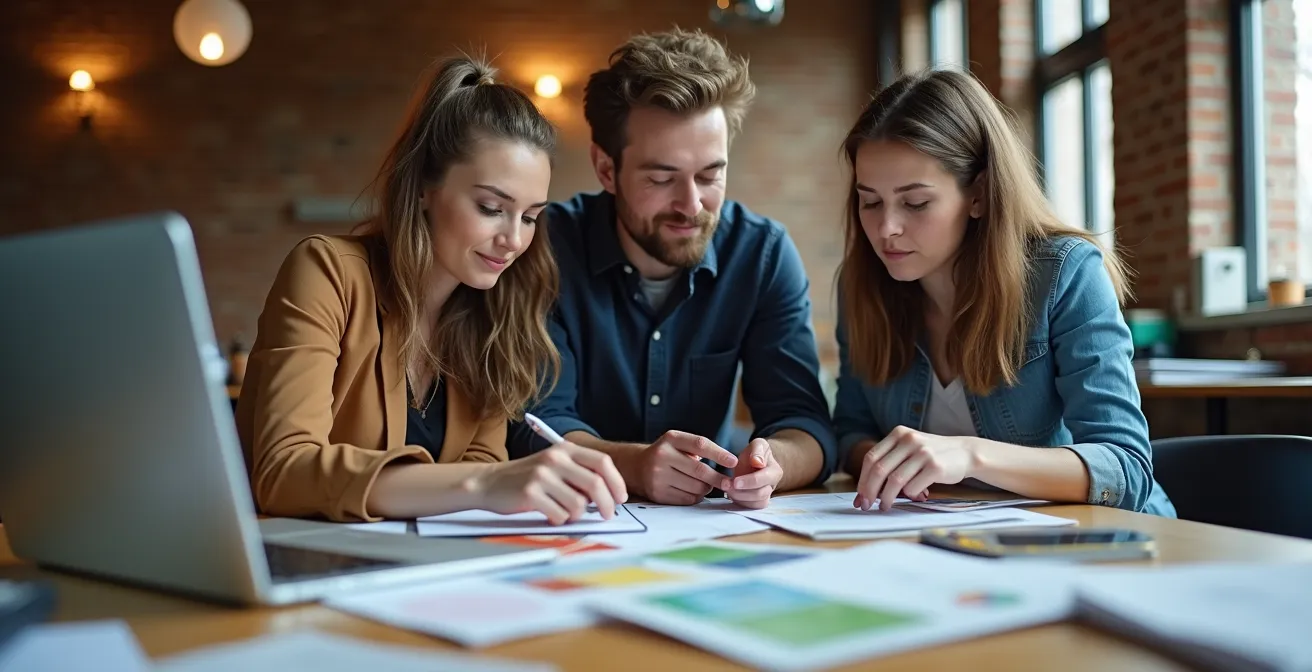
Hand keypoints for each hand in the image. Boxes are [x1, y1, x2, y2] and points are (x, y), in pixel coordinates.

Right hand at [469, 443, 627, 524]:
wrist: (489, 482)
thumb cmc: (528, 477)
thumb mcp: (555, 465)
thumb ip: (580, 473)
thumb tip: (611, 494)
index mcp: (565, 449)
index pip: (603, 462)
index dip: (617, 482)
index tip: (621, 498)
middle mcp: (555, 458)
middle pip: (596, 483)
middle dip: (608, 504)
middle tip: (608, 515)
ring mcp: (542, 475)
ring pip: (579, 504)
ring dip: (578, 515)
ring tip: (565, 512)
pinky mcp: (530, 493)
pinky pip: (560, 514)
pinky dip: (560, 519)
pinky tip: (550, 515)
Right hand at [631, 431, 737, 505]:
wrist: (637, 468)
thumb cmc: (667, 454)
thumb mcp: (678, 442)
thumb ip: (699, 448)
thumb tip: (729, 461)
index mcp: (671, 438)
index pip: (700, 444)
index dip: (719, 454)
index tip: (734, 462)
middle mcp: (662, 455)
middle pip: (700, 471)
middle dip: (718, 478)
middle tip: (729, 483)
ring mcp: (658, 476)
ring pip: (696, 487)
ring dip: (707, 488)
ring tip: (706, 485)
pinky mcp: (658, 493)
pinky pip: (687, 499)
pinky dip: (696, 497)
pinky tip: (694, 491)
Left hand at [726, 438, 782, 508]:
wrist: (754, 461)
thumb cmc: (755, 452)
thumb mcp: (758, 444)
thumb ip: (758, 451)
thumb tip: (758, 462)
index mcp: (775, 471)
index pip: (763, 479)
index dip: (749, 481)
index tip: (735, 481)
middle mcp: (772, 485)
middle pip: (760, 494)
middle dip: (741, 492)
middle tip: (726, 485)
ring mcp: (765, 495)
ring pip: (756, 504)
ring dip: (740, 499)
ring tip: (727, 489)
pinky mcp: (756, 502)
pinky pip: (750, 508)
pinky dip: (739, 503)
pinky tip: (730, 494)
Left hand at [854, 426, 974, 511]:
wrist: (965, 453)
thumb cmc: (931, 456)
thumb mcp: (909, 449)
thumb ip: (889, 464)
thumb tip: (863, 493)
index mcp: (898, 434)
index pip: (871, 457)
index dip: (863, 479)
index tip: (860, 496)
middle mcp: (909, 440)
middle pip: (880, 470)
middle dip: (869, 491)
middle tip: (866, 505)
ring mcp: (923, 452)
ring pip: (895, 481)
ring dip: (887, 498)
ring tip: (885, 506)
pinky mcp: (936, 466)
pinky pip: (913, 487)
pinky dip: (910, 495)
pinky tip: (916, 496)